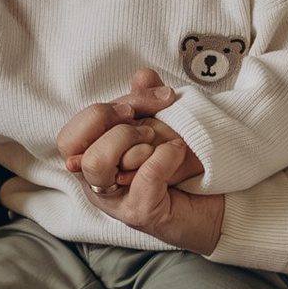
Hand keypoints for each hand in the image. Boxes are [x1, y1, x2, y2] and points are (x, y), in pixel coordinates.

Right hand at [61, 83, 212, 240]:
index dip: (96, 114)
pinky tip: (178, 150)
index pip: (69, 137)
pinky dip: (165, 155)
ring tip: (159, 139)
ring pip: (97, 163)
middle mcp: (96, 185)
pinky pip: (144, 176)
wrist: (218, 204)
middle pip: (75, 147)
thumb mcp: (158, 126)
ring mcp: (115, 202)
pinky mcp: (141, 212)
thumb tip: (142, 75)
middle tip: (146, 124)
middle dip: (112, 123)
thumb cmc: (181, 167)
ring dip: (131, 140)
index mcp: (92, 163)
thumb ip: (145, 100)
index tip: (133, 108)